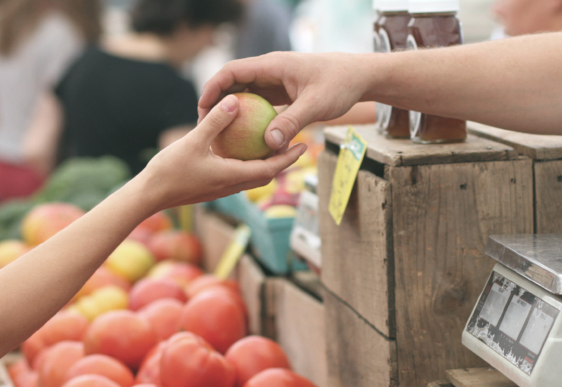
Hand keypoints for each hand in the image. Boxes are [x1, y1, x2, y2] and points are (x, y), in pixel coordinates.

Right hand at [140, 94, 306, 212]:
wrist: (149, 196)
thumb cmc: (169, 170)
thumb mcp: (193, 141)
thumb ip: (215, 122)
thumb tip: (235, 100)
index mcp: (233, 176)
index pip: (270, 169)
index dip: (289, 158)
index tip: (304, 146)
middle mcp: (232, 186)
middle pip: (266, 174)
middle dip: (283, 161)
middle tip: (296, 144)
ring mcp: (222, 188)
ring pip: (252, 176)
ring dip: (266, 163)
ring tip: (274, 145)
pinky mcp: (213, 187)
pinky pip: (238, 175)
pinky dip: (248, 164)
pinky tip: (242, 149)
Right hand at [198, 52, 371, 151]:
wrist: (359, 77)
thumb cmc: (340, 85)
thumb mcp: (316, 105)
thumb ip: (292, 123)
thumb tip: (269, 144)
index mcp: (272, 65)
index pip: (232, 71)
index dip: (213, 88)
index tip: (202, 108)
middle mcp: (270, 71)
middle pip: (234, 83)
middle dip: (217, 102)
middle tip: (205, 127)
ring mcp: (276, 82)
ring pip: (246, 95)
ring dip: (233, 112)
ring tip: (220, 135)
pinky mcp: (283, 93)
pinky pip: (260, 105)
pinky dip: (251, 119)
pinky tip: (246, 140)